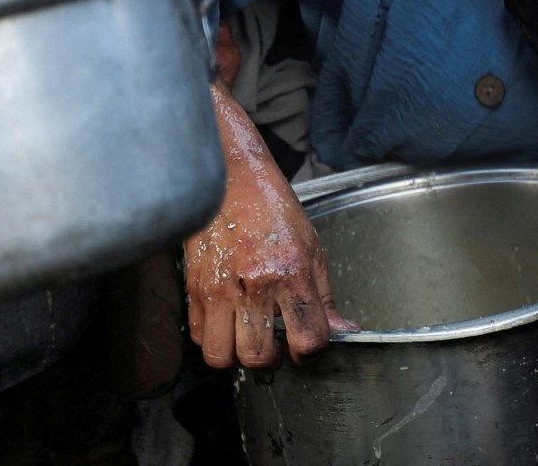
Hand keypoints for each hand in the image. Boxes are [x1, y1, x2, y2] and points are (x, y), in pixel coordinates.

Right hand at [183, 84, 353, 367]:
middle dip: (270, 359)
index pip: (307, 339)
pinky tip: (227, 319)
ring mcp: (219, 288)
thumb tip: (344, 332)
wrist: (231, 177)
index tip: (305, 344)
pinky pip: (198, 336)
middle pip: (258, 357)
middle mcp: (254, 284)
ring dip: (236, 355)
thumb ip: (324, 296)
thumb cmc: (272, 208)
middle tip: (274, 343)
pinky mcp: (194, 287)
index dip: (310, 352)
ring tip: (246, 335)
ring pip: (222, 356)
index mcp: (291, 273)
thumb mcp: (311, 247)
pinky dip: (213, 337)